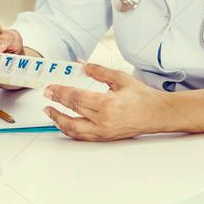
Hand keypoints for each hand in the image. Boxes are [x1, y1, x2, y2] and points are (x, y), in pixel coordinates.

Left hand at [42, 62, 166, 140]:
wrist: (156, 114)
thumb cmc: (141, 96)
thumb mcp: (120, 78)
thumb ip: (98, 71)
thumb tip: (80, 65)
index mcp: (108, 104)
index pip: (76, 98)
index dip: (60, 92)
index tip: (50, 88)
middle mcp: (104, 121)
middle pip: (72, 112)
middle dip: (56, 104)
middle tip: (47, 96)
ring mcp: (104, 132)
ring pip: (74, 130)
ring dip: (59, 121)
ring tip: (50, 112)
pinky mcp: (105, 138)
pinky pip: (82, 136)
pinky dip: (70, 130)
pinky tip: (64, 123)